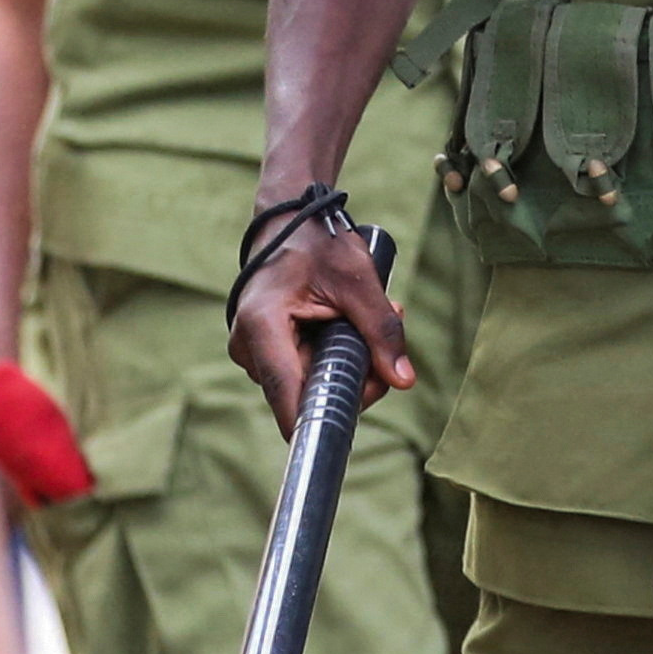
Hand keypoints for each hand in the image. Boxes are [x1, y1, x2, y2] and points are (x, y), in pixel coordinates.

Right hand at [225, 210, 411, 434]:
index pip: (287, 394)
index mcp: (263, 326)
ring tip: (366, 323)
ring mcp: (252, 351)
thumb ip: (382, 332)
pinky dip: (331, 357)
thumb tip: (404, 381)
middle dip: (352, 378)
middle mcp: (248, 346)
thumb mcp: (359, 283)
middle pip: (305, 394)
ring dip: (346, 364)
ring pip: (308, 384)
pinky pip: (303, 370)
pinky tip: (348, 328)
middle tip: (385, 348)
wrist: (289, 221)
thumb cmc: (319, 244)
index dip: (315, 420)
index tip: (346, 433)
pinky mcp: (264, 350)